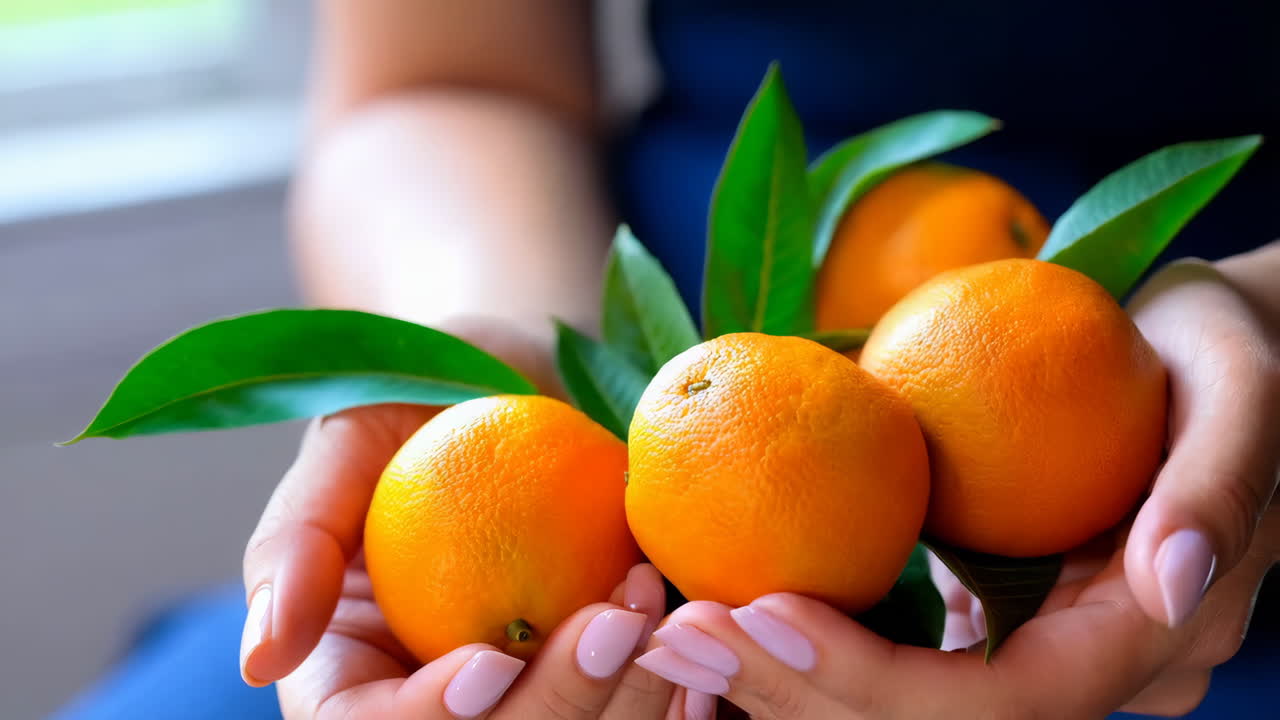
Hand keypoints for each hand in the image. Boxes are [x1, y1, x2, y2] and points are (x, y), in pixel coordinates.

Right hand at [238, 316, 686, 717]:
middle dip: (555, 706)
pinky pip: (642, 706)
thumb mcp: (349, 436)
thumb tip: (260, 663)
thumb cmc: (423, 391)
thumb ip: (296, 542)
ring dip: (630, 696)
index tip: (488, 660)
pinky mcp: (607, 670)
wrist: (527, 375)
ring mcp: (532, 685)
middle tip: (615, 619)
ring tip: (658, 597)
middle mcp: (445, 694)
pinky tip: (706, 644)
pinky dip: (677, 689)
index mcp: (358, 666)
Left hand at [635, 255, 1278, 718]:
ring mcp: (1030, 648)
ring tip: (670, 633)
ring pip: (893, 706)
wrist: (1203, 350)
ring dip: (775, 679)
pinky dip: (802, 646)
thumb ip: (1220, 485)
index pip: (1004, 706)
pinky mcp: (990, 617)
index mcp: (1147, 636)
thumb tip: (1170, 578)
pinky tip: (722, 613)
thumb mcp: (1240, 387)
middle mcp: (1083, 668)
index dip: (875, 680)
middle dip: (793, 691)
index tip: (762, 610)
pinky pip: (889, 657)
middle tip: (673, 632)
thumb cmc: (1224, 351)